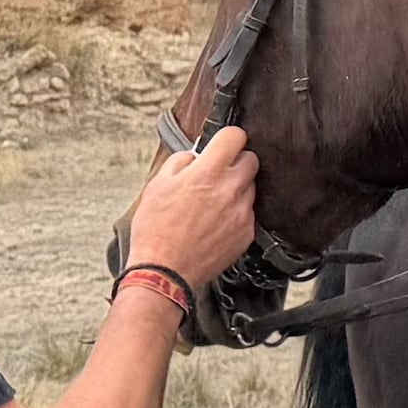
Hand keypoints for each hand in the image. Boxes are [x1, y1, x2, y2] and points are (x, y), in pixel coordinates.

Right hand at [124, 123, 263, 292]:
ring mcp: (242, 212)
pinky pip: (248, 213)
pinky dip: (237, 214)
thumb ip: (181, 162)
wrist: (164, 271)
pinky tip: (217, 223)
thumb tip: (195, 156)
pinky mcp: (247, 233)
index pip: (236, 136)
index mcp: (208, 172)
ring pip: (250, 188)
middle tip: (218, 173)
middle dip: (236, 162)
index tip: (223, 144)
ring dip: (237, 189)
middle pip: (251, 160)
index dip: (228, 137)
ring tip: (214, 204)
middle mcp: (231, 189)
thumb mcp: (157, 185)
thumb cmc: (156, 230)